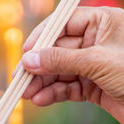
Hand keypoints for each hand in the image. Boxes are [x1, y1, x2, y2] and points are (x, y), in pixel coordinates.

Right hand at [20, 7, 123, 123]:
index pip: (63, 24)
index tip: (25, 54)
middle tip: (20, 81)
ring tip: (27, 94)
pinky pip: (67, 87)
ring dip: (43, 83)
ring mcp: (92, 65)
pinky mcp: (92, 86)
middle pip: (58, 51)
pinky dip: (54, 94)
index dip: (42, 38)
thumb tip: (29, 59)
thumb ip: (61, 60)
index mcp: (102, 23)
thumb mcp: (97, 62)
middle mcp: (95, 42)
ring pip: (60, 71)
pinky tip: (41, 100)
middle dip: (39, 67)